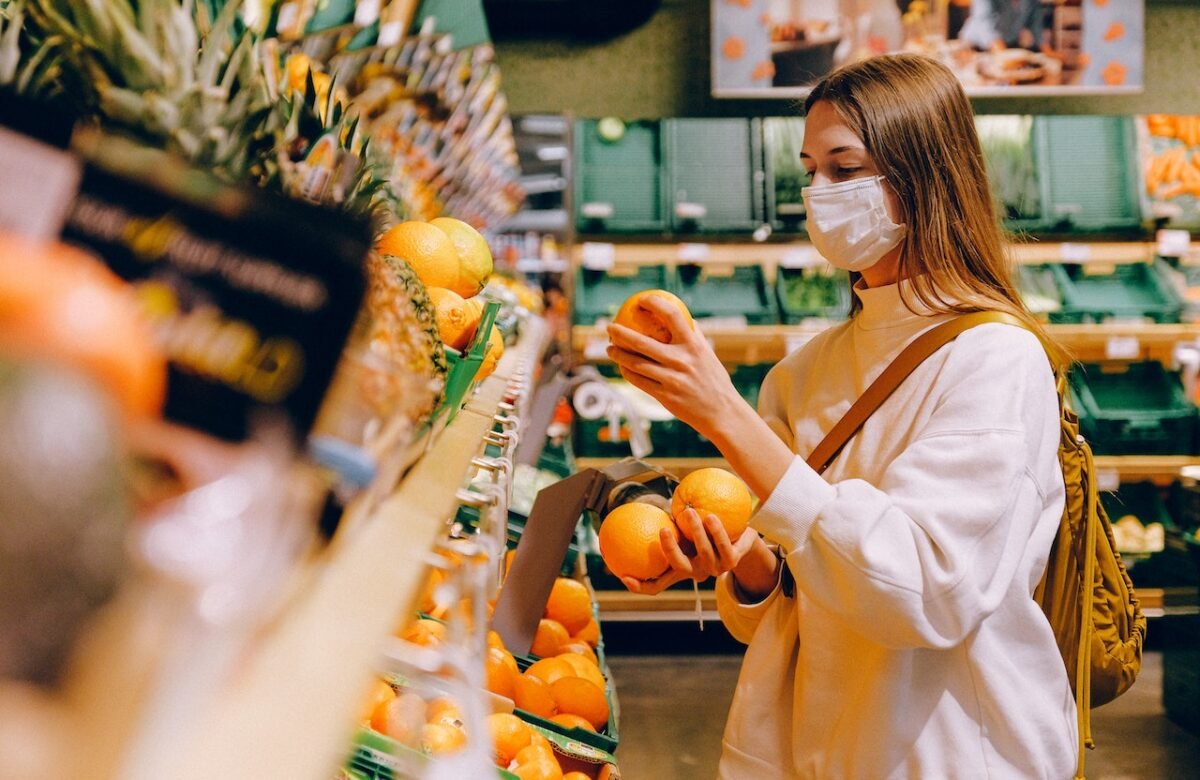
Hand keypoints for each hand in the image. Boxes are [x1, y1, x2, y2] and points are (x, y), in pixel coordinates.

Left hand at [606, 297, 745, 440]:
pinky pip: (639, 381)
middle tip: (610, 327)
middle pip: (642, 342)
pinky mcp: (664, 396)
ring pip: (635, 363)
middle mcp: (681, 360)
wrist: (721, 412)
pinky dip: (627, 372)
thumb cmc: (714, 380)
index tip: (641, 300)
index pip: (672, 315)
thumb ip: (694, 335)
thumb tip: (682, 316)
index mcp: (694, 345)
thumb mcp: (708, 354)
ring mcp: (671, 379)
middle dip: (620, 332)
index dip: (654, 303)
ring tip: (610, 348)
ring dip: (618, 354)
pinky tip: (622, 367)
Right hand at [620, 509, 758, 595]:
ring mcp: (716, 569)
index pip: (657, 585)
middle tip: (663, 529)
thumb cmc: (707, 531)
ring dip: (696, 532)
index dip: (639, 586)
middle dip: (670, 549)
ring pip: (704, 553)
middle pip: (679, 566)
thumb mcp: (684, 532)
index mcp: (681, 569)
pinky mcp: (733, 561)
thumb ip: (668, 527)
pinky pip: (723, 545)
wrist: (743, 538)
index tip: (624, 576)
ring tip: (689, 512)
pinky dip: (717, 531)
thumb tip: (638, 510)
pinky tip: (711, 515)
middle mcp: (696, 572)